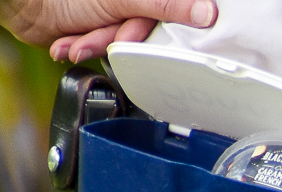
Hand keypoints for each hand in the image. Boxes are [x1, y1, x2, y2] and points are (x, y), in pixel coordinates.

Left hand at [0, 0, 216, 60]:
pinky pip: (105, 49)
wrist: (28, 7)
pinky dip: (85, 50)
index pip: (169, 15)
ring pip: (122, 44)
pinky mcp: (101, 31)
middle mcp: (135, 3)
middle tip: (94, 41)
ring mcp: (116, 16)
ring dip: (95, 48)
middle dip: (113, 42)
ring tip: (76, 44)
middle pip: (143, 33)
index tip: (128, 36)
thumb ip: (165, 6)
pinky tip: (70, 44)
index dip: (146, 31)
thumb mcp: (123, 0)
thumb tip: (208, 13)